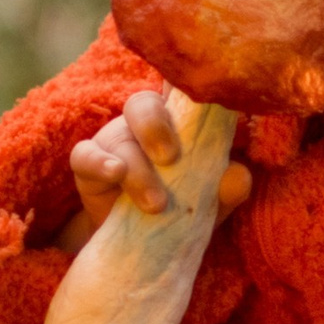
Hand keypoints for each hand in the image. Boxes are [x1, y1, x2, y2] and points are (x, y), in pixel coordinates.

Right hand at [56, 90, 253, 254]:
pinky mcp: (88, 163)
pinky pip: (85, 154)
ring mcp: (114, 140)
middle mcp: (144, 123)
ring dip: (138, 170)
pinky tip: (115, 174)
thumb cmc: (181, 209)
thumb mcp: (210, 202)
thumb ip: (227, 188)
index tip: (198, 84)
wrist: (143, 246)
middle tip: (171, 159)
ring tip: (156, 205)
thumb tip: (238, 176)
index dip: (184, 78)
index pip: (180, 89)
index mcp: (178, 122)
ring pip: (118, 135)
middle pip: (143, 104)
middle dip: (156, 127)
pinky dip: (100, 162)